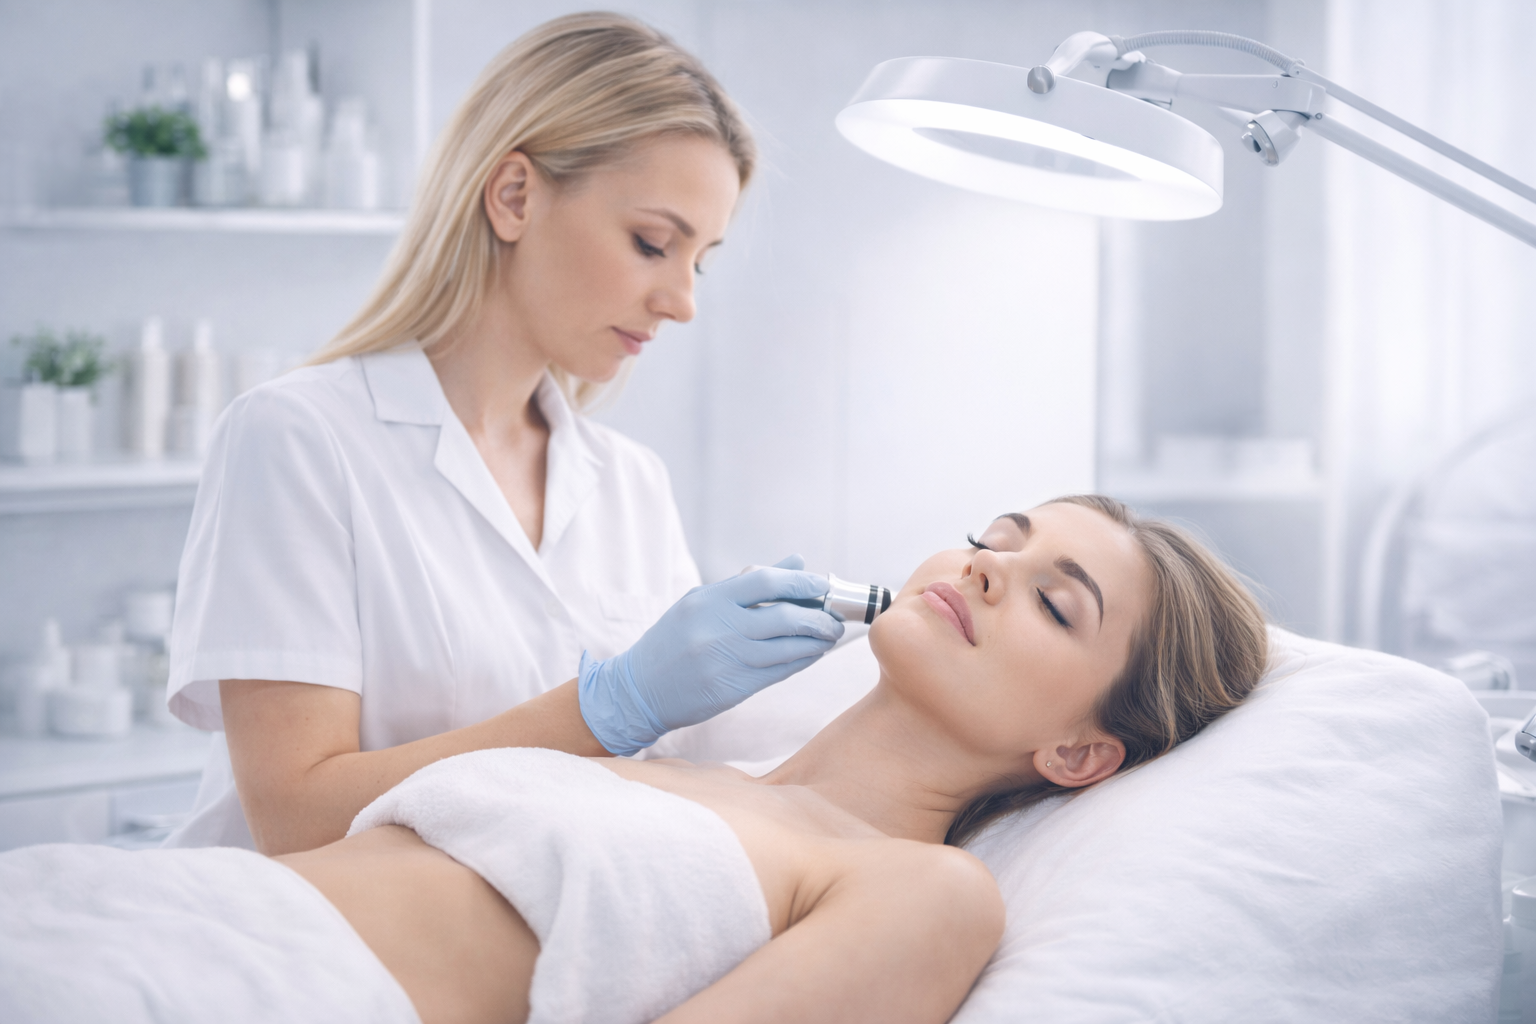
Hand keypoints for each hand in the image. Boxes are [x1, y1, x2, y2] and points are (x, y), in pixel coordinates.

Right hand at [577, 555, 844, 754]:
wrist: (639, 689)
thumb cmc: (673, 640)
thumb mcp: (701, 603)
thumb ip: (748, 584)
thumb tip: (796, 561)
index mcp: (708, 599)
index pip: (765, 581)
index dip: (801, 581)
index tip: (822, 584)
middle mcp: (717, 628)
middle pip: (783, 616)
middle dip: (818, 616)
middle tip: (834, 616)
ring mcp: (726, 660)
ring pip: (787, 647)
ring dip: (816, 641)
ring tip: (828, 635)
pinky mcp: (733, 688)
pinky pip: (779, 672)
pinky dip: (802, 660)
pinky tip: (811, 653)